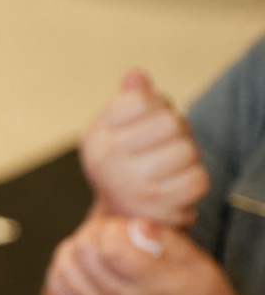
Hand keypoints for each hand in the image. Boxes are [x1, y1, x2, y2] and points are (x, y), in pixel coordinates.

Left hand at [44, 216, 241, 294]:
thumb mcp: (200, 264)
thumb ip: (167, 240)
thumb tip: (136, 223)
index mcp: (152, 284)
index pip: (110, 249)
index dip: (113, 228)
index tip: (127, 227)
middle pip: (83, 253)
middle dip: (93, 231)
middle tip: (112, 231)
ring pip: (66, 268)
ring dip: (76, 247)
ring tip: (98, 244)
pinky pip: (61, 288)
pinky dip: (65, 268)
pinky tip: (83, 262)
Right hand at [81, 70, 207, 226]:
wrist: (122, 219)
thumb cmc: (125, 166)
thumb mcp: (117, 131)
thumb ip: (129, 100)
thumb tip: (136, 74)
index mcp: (96, 136)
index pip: (141, 100)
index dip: (156, 106)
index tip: (148, 122)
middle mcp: (108, 158)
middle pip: (170, 122)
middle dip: (177, 131)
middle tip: (165, 145)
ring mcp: (132, 183)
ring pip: (187, 150)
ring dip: (187, 157)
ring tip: (171, 166)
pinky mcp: (159, 205)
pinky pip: (198, 178)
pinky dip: (194, 180)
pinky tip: (177, 185)